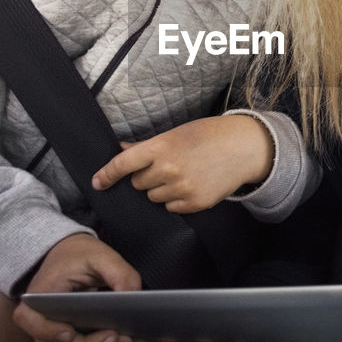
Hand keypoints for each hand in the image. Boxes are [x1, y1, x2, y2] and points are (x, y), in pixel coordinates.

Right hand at [11, 233, 141, 341]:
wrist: (73, 256)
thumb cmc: (81, 255)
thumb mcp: (102, 256)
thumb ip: (119, 273)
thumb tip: (134, 295)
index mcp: (40, 293)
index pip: (28, 319)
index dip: (47, 331)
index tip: (71, 332)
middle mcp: (39, 318)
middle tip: (114, 337)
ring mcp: (49, 332)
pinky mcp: (63, 341)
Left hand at [91, 115, 273, 212]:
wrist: (243, 147)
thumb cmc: (209, 135)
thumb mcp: (176, 134)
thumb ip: (147, 147)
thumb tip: (121, 151)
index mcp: (162, 147)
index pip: (123, 164)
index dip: (106, 175)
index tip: (97, 183)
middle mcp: (169, 169)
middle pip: (138, 184)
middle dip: (146, 177)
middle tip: (166, 166)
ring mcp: (182, 189)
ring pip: (153, 198)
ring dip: (161, 189)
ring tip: (182, 174)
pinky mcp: (195, 204)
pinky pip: (171, 208)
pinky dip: (176, 200)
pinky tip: (191, 185)